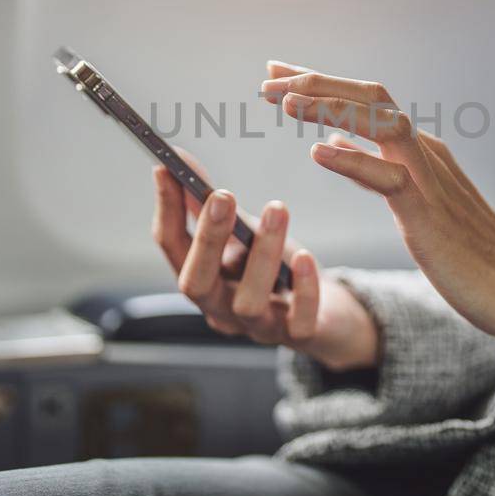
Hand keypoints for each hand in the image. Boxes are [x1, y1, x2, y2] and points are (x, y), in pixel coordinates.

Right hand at [150, 147, 379, 370]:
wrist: (327, 317)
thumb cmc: (275, 271)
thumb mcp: (241, 234)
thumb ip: (209, 203)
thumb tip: (179, 159)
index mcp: (203, 279)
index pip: (172, 248)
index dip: (167, 209)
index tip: (166, 168)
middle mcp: (222, 309)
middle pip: (197, 283)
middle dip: (208, 239)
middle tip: (222, 196)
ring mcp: (259, 327)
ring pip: (249, 301)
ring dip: (263, 253)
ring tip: (277, 209)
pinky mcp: (301, 336)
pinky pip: (299, 321)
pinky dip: (303, 289)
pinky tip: (306, 257)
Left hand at [260, 63, 494, 362]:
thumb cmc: (469, 253)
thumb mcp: (414, 201)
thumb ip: (375, 168)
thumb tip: (334, 141)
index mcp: (418, 150)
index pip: (364, 101)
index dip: (318, 85)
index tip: (275, 76)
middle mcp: (424, 152)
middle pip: (369, 97)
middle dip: (316, 83)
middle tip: (267, 82)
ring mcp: (430, 179)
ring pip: (380, 122)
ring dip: (330, 107)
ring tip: (283, 103)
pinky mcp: (429, 214)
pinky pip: (389, 178)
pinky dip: (353, 161)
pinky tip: (317, 152)